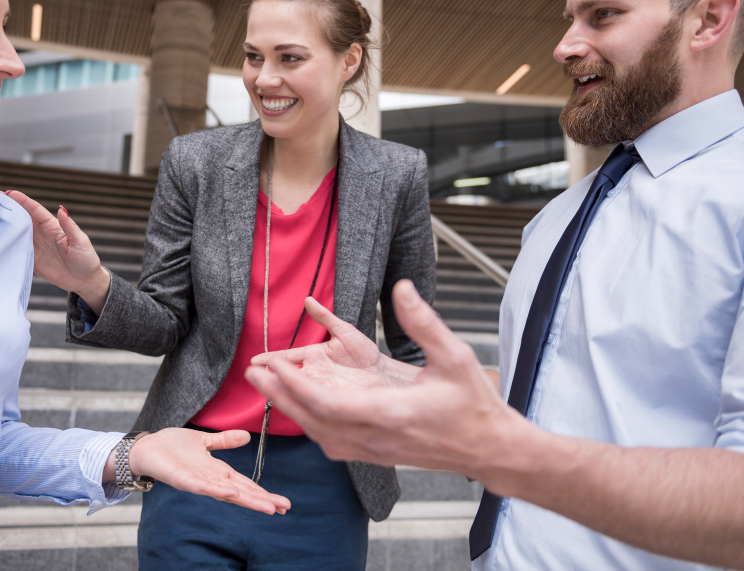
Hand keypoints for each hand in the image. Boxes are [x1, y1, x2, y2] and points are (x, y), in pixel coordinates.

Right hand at [5, 190, 109, 312]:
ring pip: (16, 231)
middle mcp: (41, 232)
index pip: (35, 210)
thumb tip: (62, 209)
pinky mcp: (30, 258)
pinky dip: (5, 243)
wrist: (83, 280)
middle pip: (22, 217)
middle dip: (8, 207)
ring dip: (4, 223)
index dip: (22, 201)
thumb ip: (69, 227)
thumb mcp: (81, 242)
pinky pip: (16, 248)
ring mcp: (34, 244)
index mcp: (52, 226)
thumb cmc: (85, 259)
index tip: (9, 193)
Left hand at [120, 428, 290, 514]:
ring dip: (247, 500)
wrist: (146, 448)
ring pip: (228, 493)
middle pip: (242, 492)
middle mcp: (211, 480)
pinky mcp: (184, 480)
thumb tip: (246, 436)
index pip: (245, 484)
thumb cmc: (172, 446)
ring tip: (268, 507)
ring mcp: (198, 482)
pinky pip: (203, 487)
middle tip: (284, 508)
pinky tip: (233, 494)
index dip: (263, 491)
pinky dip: (218, 491)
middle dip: (263, 500)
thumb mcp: (204, 440)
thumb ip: (224, 441)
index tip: (282, 501)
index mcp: (216, 471)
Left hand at [245, 279, 524, 481]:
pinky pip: (333, 444)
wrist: (491, 448)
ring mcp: (375, 451)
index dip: (296, 386)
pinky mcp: (377, 455)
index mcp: (390, 414)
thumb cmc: (474, 403)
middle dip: (279, 396)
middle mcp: (376, 438)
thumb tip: (403, 287)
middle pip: (312, 421)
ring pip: (319, 435)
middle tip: (252, 372)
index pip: (328, 405)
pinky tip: (301, 412)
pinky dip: (311, 426)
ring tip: (267, 388)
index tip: (273, 365)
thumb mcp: (455, 355)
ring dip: (291, 411)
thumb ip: (424, 322)